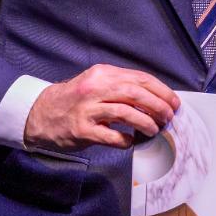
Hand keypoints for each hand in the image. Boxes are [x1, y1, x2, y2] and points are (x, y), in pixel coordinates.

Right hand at [23, 64, 178, 149]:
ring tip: (154, 130)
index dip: (161, 91)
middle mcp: (94, 88)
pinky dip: (126, 140)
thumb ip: (121, 87)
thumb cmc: (75, 101)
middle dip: (158, 105)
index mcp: (102, 74)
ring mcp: (87, 109)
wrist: (41, 114)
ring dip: (145, 122)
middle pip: (135, 93)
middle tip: (168, 117)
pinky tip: (131, 141)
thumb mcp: (96, 84)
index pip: (139, 78)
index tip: (174, 102)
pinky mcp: (82, 130)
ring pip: (125, 112)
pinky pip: (111, 136)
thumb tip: (156, 97)